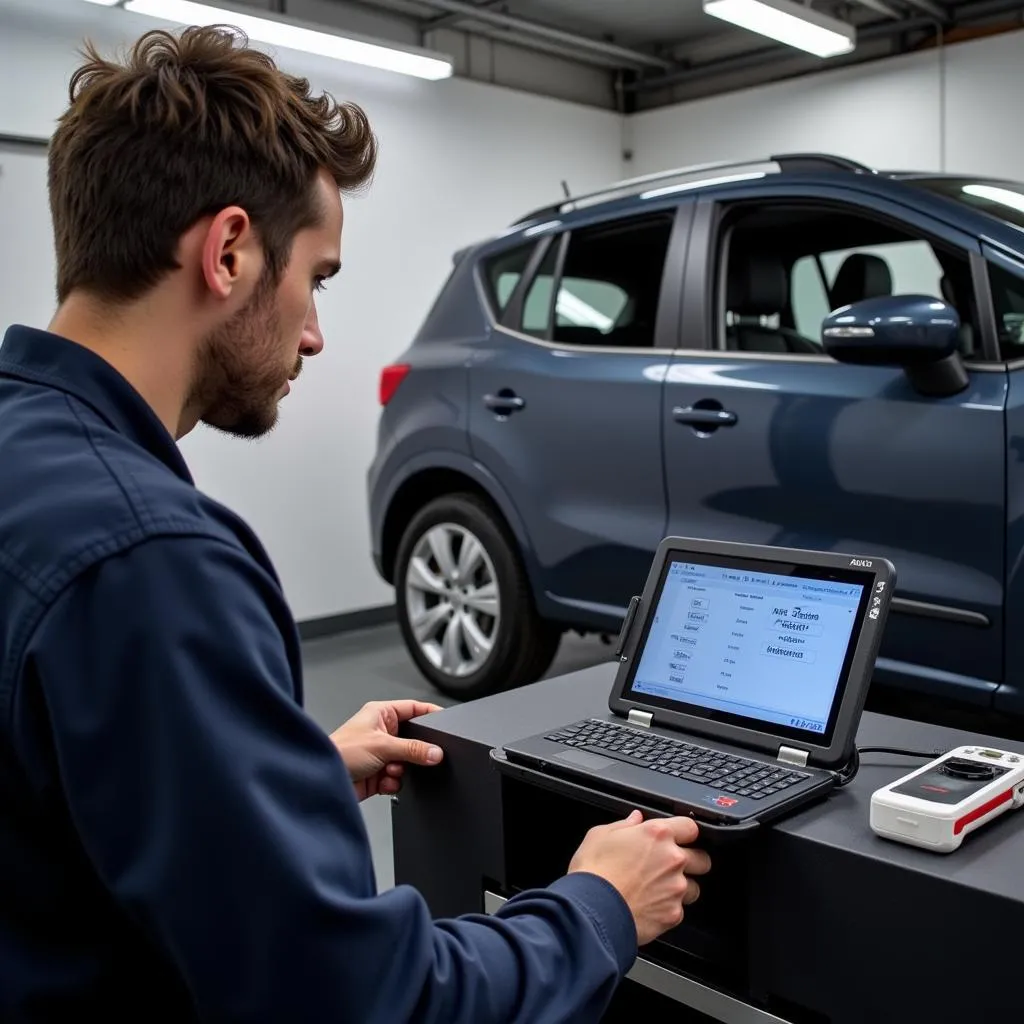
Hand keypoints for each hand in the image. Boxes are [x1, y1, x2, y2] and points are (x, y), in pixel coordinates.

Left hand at [330, 700, 443, 800]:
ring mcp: (380, 753)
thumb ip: (413, 749)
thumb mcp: (382, 745)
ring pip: (407, 761)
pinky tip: (382, 781)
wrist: (323, 782)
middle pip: (413, 739)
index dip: (430, 714)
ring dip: (401, 769)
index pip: (414, 708)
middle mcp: (381, 731)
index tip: (446, 723)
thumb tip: (436, 752)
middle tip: (414, 756)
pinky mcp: (378, 773)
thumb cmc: (339, 752)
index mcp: (381, 713)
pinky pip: (398, 778)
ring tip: (389, 770)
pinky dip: (393, 782)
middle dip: (413, 752)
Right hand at [568, 811, 710, 945]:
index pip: (691, 826)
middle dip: (692, 862)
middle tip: (671, 866)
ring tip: (659, 890)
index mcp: (657, 834)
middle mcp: (672, 859)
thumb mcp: (599, 835)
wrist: (591, 910)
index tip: (678, 837)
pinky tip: (650, 907)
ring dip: (681, 888)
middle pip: (702, 859)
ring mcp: (675, 888)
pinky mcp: (673, 914)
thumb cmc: (593, 872)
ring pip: (694, 887)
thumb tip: (635, 819)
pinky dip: (668, 909)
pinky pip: (679, 910)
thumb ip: (623, 824)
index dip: (684, 832)